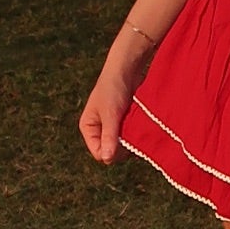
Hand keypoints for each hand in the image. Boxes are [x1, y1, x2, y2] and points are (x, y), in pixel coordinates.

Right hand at [79, 35, 150, 163]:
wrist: (127, 68)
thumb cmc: (114, 88)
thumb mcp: (111, 114)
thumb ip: (109, 136)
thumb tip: (107, 160)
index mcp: (88, 128)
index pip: (99, 153)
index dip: (112, 152)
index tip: (124, 141)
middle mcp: (99, 130)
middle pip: (112, 152)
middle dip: (123, 146)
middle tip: (131, 132)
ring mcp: (113, 127)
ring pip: (123, 146)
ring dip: (131, 140)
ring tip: (136, 125)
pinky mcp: (125, 123)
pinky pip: (131, 137)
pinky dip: (137, 134)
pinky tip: (141, 125)